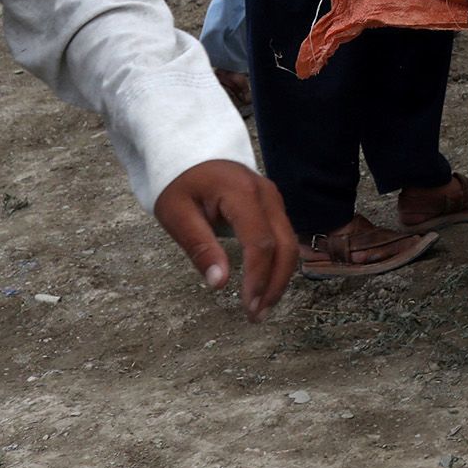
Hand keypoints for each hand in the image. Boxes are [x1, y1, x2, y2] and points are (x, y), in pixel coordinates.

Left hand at [152, 159, 298, 321]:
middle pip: (285, 245)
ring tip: (260, 307)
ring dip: (279, 277)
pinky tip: (264, 284)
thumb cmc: (179, 183)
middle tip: (256, 316)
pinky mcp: (272, 206)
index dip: (258, 278)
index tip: (248, 307)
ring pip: (290, 243)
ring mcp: (273, 199)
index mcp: (242, 194)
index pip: (261, 242)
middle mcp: (267, 195)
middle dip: (274, 284)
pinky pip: (284, 237)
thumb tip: (219, 283)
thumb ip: (200, 248)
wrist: (189, 152)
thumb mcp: (177, 215)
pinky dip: (277, 264)